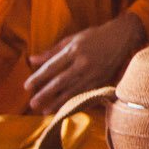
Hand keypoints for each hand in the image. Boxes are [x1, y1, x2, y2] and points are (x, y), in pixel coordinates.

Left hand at [23, 12, 146, 112]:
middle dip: (45, 94)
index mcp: (74, 50)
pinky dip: (74, 102)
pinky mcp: (102, 79)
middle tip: (32, 104)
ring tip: (45, 112)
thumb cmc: (94, 36)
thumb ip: (52, 51)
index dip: (38, 78)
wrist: (122, 37)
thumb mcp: (72, 39)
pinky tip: (66, 109)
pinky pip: (85, 93)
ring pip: (73, 91)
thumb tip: (31, 60)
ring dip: (58, 102)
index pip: (52, 67)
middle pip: (60, 81)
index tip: (27, 87)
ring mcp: (94, 72)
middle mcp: (84, 62)